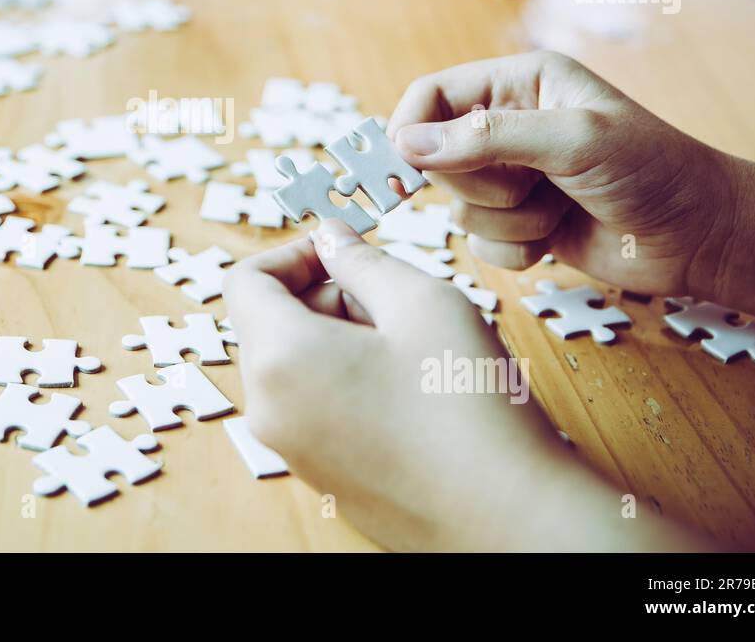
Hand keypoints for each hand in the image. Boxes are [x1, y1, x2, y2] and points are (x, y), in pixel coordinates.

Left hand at [224, 219, 705, 549]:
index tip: (343, 254)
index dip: (293, 253)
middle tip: (393, 302)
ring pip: (293, 366)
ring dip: (338, 339)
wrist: (509, 518)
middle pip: (268, 323)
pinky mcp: (322, 478)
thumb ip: (362, 260)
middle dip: (323, 297)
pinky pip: (312, 409)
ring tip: (410, 349)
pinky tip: (410, 392)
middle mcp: (270, 410)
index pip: (246, 281)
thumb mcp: (421, 302)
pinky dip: (345, 383)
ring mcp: (292, 451)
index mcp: (280, 358)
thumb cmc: (467, 407)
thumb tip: (329, 237)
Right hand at [387, 51, 738, 296]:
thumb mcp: (573, 140)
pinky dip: (515, 249)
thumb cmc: (654, 170)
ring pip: (458, 205)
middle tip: (531, 185)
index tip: (402, 166)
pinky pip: (480, 243)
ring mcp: (512, 177)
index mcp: (520, 82)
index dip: (410, 128)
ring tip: (558, 210)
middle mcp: (509, 125)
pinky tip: (556, 239)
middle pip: (437, 156)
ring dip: (508, 220)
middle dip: (482, 183)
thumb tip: (407, 142)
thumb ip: (488, 138)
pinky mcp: (519, 223)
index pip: (433, 94)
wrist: (703, 236)